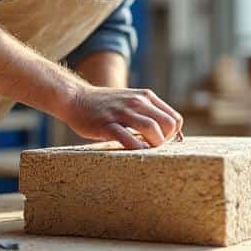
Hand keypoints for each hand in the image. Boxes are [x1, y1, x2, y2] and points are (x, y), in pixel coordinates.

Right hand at [62, 85, 182, 149]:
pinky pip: (128, 139)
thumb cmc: (105, 106)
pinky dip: (136, 149)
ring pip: (152, 130)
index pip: (175, 119)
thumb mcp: (131, 101)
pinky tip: (133, 154)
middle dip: (165, 142)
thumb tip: (166, 135)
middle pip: (168, 125)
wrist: (75, 98)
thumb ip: (147, 112)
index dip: (173, 135)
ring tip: (145, 152)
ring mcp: (123, 112)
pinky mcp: (108, 124)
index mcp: (146, 97)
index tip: (161, 143)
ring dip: (154, 146)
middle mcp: (137, 102)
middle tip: (153, 149)